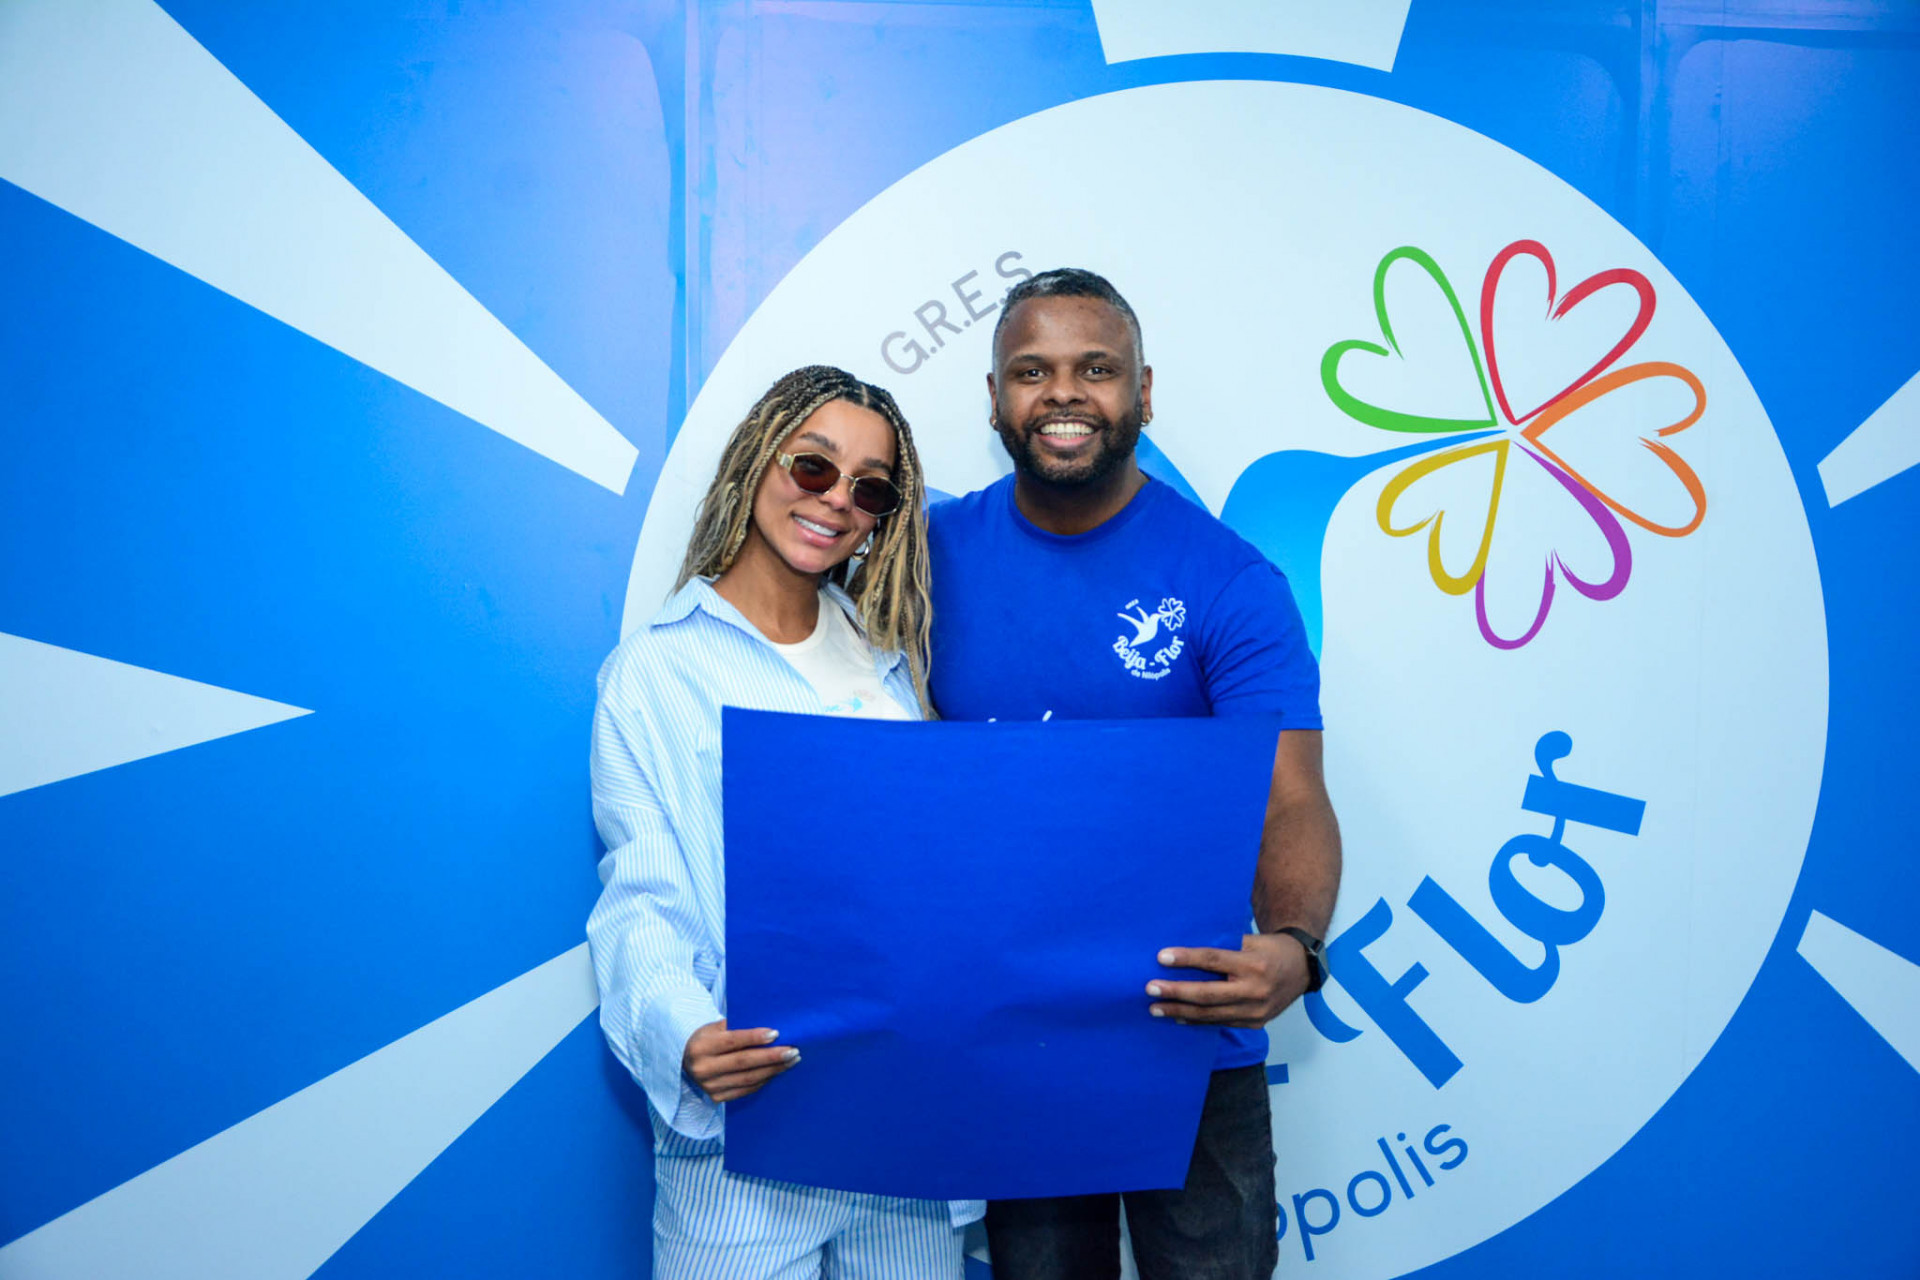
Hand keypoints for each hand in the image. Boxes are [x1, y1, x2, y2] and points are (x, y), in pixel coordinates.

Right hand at [682, 1019, 798, 1101]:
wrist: (685, 1060)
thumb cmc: (707, 1038)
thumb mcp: (715, 1028)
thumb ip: (737, 1027)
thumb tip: (770, 1027)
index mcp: (701, 1046)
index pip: (732, 1042)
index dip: (754, 1038)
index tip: (776, 1033)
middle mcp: (703, 1068)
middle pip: (743, 1062)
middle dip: (771, 1056)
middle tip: (793, 1050)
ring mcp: (709, 1086)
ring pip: (748, 1078)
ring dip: (773, 1070)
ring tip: (791, 1060)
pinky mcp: (716, 1097)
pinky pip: (746, 1090)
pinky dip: (764, 1080)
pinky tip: (777, 1071)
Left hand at [1145, 933, 1309, 1026]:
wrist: (1303, 970)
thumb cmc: (1271, 949)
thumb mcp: (1252, 940)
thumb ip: (1223, 945)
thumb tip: (1184, 949)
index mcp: (1254, 964)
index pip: (1214, 960)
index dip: (1186, 959)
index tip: (1161, 957)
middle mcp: (1255, 990)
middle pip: (1208, 994)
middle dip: (1176, 992)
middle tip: (1150, 989)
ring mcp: (1256, 1011)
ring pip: (1211, 1014)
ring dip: (1180, 1011)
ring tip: (1156, 1008)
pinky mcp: (1255, 1023)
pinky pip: (1221, 1023)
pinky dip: (1197, 1021)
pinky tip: (1178, 1017)